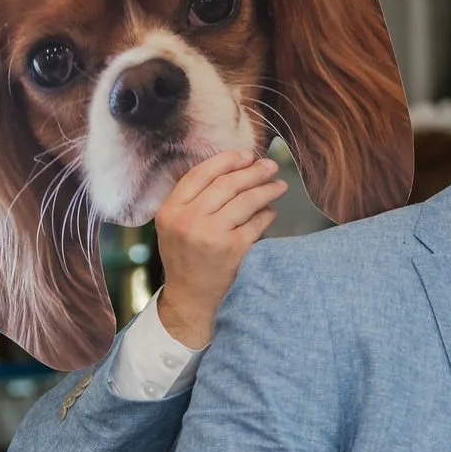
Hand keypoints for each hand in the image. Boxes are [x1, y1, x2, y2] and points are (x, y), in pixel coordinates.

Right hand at [153, 150, 286, 348]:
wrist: (189, 296)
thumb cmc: (185, 257)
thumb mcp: (174, 225)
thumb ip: (192, 199)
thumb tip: (231, 169)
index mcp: (170, 210)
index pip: (201, 174)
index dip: (227, 160)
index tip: (247, 155)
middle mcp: (188, 220)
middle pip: (227, 184)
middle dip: (253, 171)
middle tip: (270, 166)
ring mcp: (211, 234)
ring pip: (246, 200)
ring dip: (266, 189)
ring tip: (279, 185)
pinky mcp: (232, 249)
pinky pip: (256, 223)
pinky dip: (267, 214)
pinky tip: (271, 211)